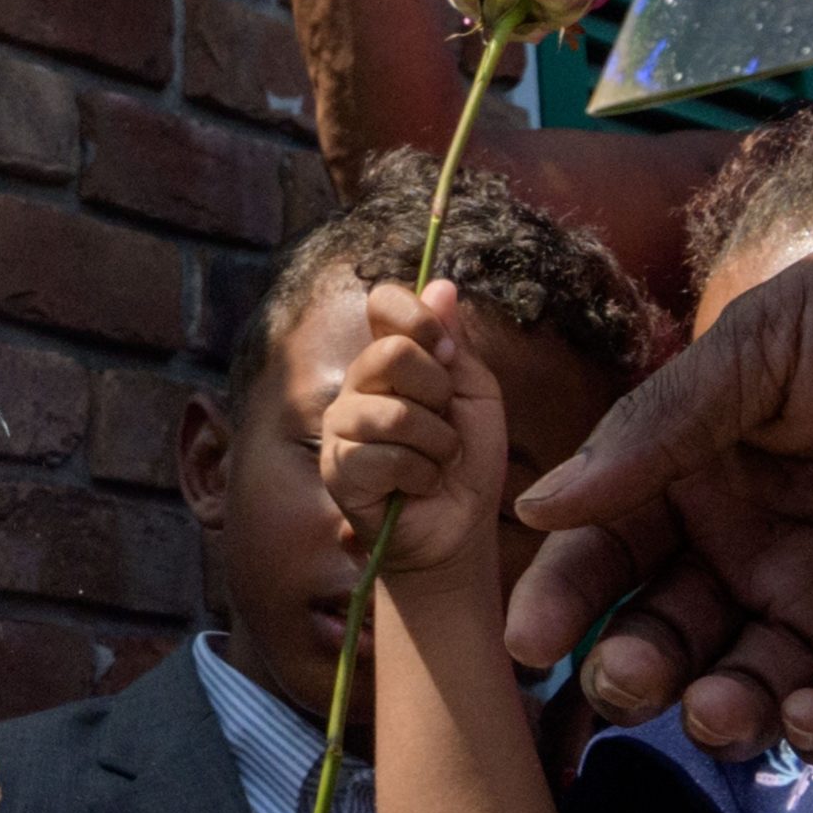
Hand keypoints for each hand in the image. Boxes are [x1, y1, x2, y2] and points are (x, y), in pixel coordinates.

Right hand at [322, 280, 507, 577]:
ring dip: (435, 441)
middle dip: (437, 392)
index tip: (446, 351)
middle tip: (446, 420)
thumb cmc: (469, 457)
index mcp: (392, 356)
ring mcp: (342, 426)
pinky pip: (383, 456)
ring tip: (437, 459)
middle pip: (391, 354)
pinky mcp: (337, 470)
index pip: (383, 302)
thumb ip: (455, 343)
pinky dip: (419, 472)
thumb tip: (441, 284)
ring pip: (391, 411)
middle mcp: (358, 383)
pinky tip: (419, 485)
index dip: (416, 316)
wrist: (460, 527)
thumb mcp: (476, 391)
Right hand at [506, 207, 812, 770]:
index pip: (619, 547)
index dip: (571, 592)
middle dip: (640, 666)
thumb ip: (659, 426)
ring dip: (726, 711)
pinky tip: (804, 719)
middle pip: (679, 632)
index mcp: (713, 469)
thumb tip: (540, 505)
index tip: (530, 637)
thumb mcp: (763, 344)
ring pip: (764, 686)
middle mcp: (768, 542)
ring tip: (713, 706)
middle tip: (622, 675)